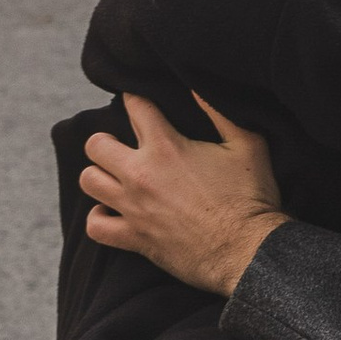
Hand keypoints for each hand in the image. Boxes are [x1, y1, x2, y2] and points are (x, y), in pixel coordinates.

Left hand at [80, 92, 286, 294]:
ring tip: (114, 177)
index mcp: (167, 147)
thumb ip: (221, 113)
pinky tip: (112, 212)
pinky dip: (99, 218)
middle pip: (96, 145)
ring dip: (99, 176)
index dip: (134, 99)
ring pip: (89, 182)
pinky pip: (95, 227)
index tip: (138, 102)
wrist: (247, 251)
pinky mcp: (134, 238)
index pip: (135, 107)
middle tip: (123, 146)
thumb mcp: (248, 145)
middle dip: (106, 141)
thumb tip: (197, 88)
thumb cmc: (251, 198)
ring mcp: (133, 207)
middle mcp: (141, 174)